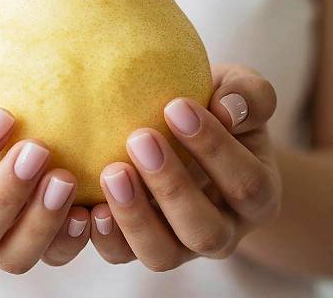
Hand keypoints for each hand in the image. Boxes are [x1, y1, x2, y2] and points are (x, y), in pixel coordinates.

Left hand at [90, 63, 281, 269]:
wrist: (191, 133)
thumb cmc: (215, 108)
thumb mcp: (237, 93)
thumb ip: (247, 95)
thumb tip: (229, 107)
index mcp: (256, 193)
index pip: (246, 183)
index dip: (213, 148)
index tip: (176, 107)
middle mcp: (223, 228)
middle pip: (206, 231)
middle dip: (171, 187)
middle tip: (139, 138)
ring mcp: (180, 243)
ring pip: (162, 254)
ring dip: (135, 217)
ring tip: (112, 173)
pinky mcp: (141, 242)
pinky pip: (123, 254)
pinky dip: (106, 235)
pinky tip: (91, 205)